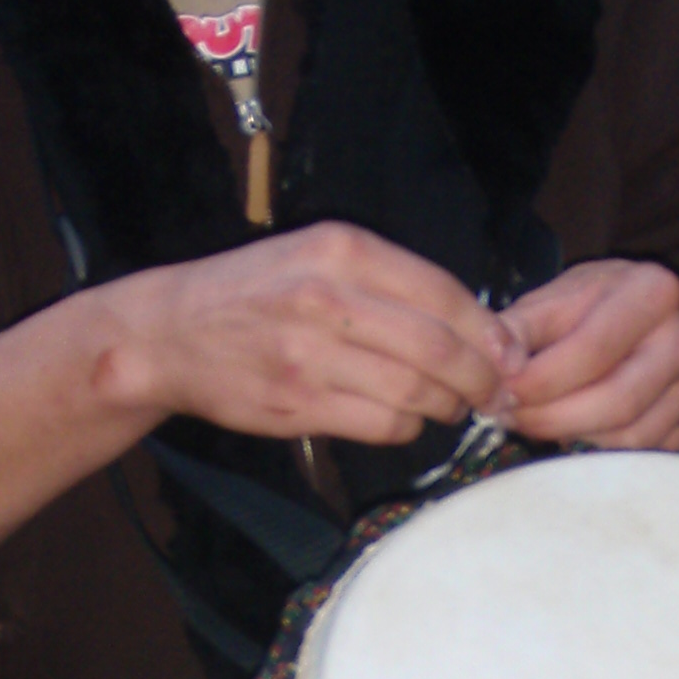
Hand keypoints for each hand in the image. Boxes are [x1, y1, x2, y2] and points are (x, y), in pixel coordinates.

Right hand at [109, 222, 513, 446]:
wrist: (169, 333)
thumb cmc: (255, 293)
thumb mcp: (318, 257)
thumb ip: (391, 281)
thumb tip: (479, 324)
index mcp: (341, 251)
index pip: (445, 294)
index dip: (489, 332)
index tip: (509, 353)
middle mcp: (328, 299)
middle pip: (440, 350)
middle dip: (482, 379)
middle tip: (494, 392)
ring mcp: (310, 356)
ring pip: (417, 393)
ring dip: (447, 407)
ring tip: (450, 405)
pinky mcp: (297, 405)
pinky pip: (382, 424)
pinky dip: (407, 426)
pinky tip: (403, 416)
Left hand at [500, 261, 678, 458]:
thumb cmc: (615, 307)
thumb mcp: (570, 293)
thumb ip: (524, 323)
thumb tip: (487, 359)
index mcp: (653, 291)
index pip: (589, 350)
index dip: (538, 380)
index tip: (499, 392)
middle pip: (612, 401)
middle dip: (549, 417)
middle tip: (509, 417)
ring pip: (625, 435)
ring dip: (569, 435)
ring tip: (535, 419)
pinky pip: (637, 452)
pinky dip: (597, 447)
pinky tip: (575, 427)